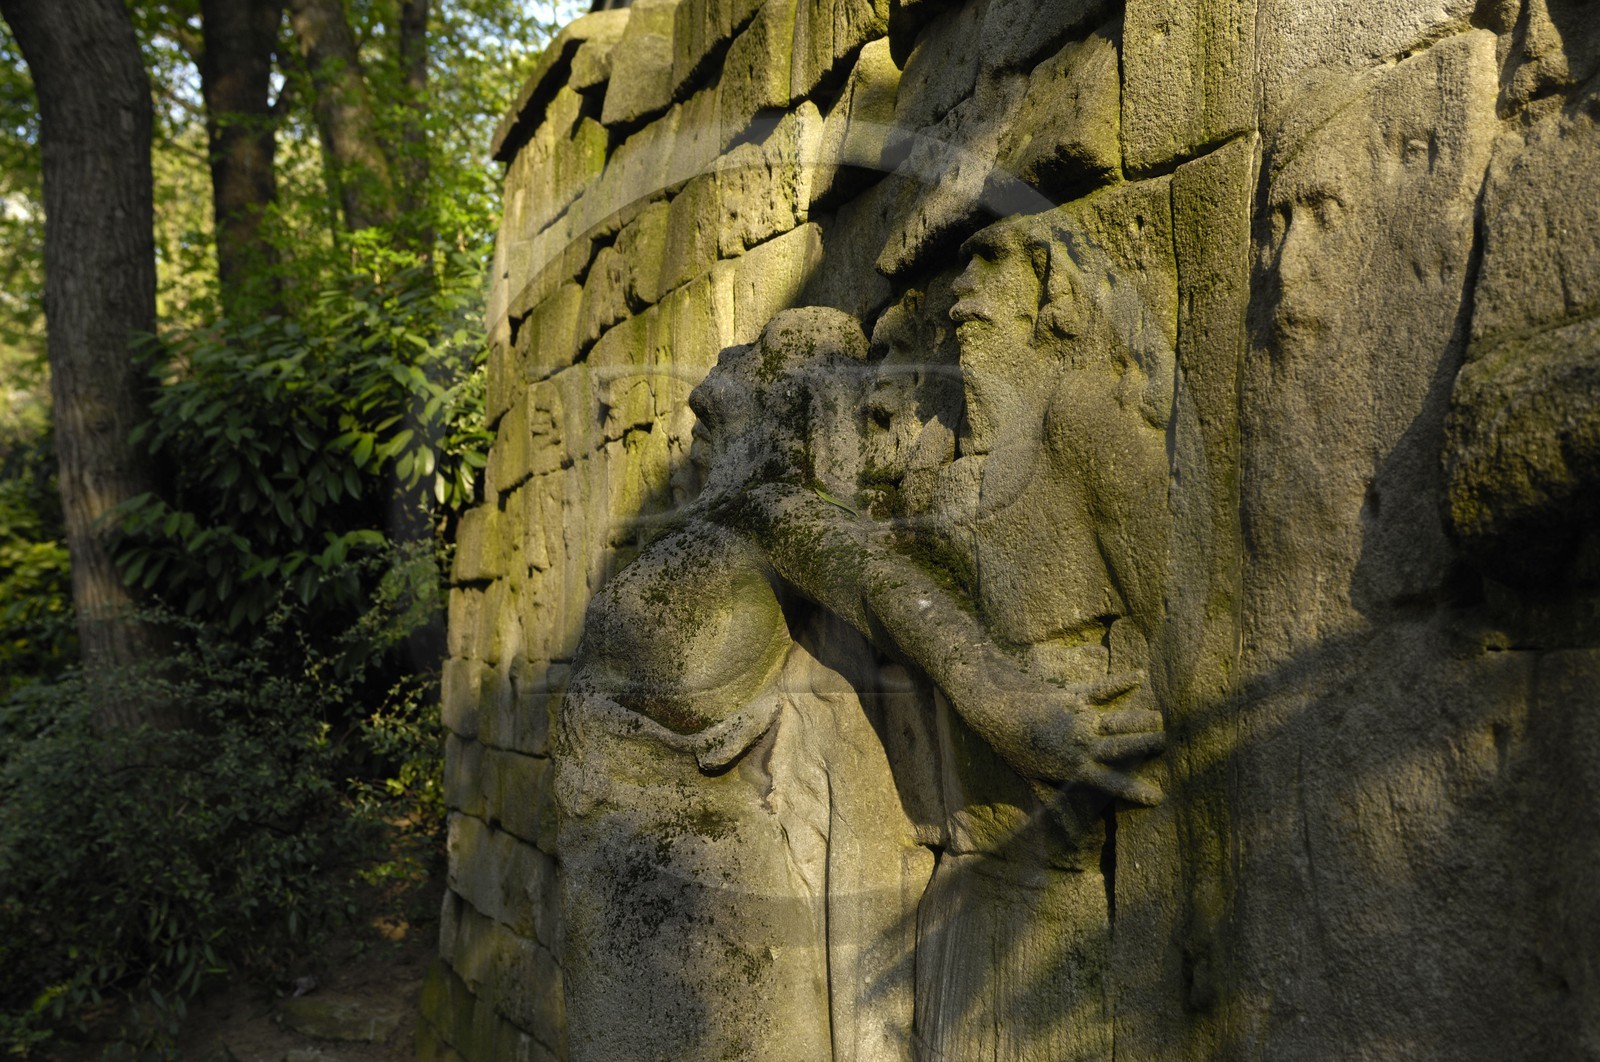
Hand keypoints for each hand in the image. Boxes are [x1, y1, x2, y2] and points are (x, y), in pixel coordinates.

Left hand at [961, 670, 1165, 804]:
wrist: (996, 713)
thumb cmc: (1012, 749)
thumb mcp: (1031, 779)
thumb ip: (1054, 801)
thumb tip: (1070, 833)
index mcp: (1074, 767)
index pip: (1111, 782)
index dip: (1135, 790)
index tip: (1158, 796)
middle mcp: (1082, 743)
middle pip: (1121, 747)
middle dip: (1147, 746)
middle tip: (1170, 745)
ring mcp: (1079, 718)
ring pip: (1117, 720)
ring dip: (1140, 719)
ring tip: (1162, 718)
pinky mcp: (1073, 696)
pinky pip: (1102, 688)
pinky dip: (1120, 681)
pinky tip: (1139, 675)